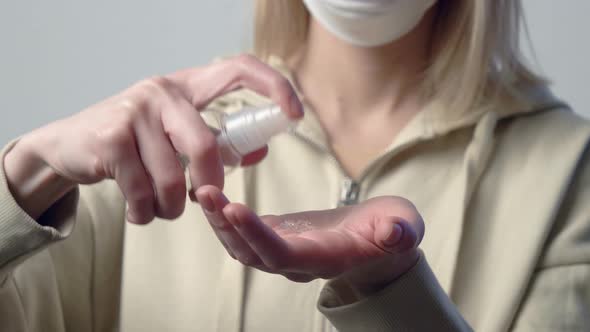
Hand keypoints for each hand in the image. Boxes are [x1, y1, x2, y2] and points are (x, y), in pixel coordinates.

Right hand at [4, 54, 302, 221]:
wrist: (68, 146)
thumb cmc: (134, 142)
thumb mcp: (176, 133)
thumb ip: (218, 141)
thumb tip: (260, 149)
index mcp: (187, 85)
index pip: (238, 68)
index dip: (273, 86)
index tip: (295, 114)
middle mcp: (162, 91)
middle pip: (206, 147)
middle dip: (209, 185)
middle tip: (204, 200)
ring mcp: (135, 111)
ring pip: (173, 180)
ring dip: (171, 208)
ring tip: (160, 208)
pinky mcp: (111, 138)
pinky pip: (144, 194)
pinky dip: (145, 214)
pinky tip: (138, 210)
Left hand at [196, 185, 424, 293]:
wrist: (377, 238)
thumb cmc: (391, 230)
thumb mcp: (404, 225)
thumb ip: (400, 231)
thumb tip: (395, 233)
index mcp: (323, 258)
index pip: (282, 255)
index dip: (257, 236)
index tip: (235, 208)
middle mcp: (296, 261)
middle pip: (251, 253)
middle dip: (226, 226)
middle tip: (206, 191)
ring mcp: (283, 250)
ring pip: (240, 245)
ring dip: (218, 220)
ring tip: (202, 189)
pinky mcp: (276, 235)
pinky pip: (241, 232)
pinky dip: (223, 215)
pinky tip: (211, 193)